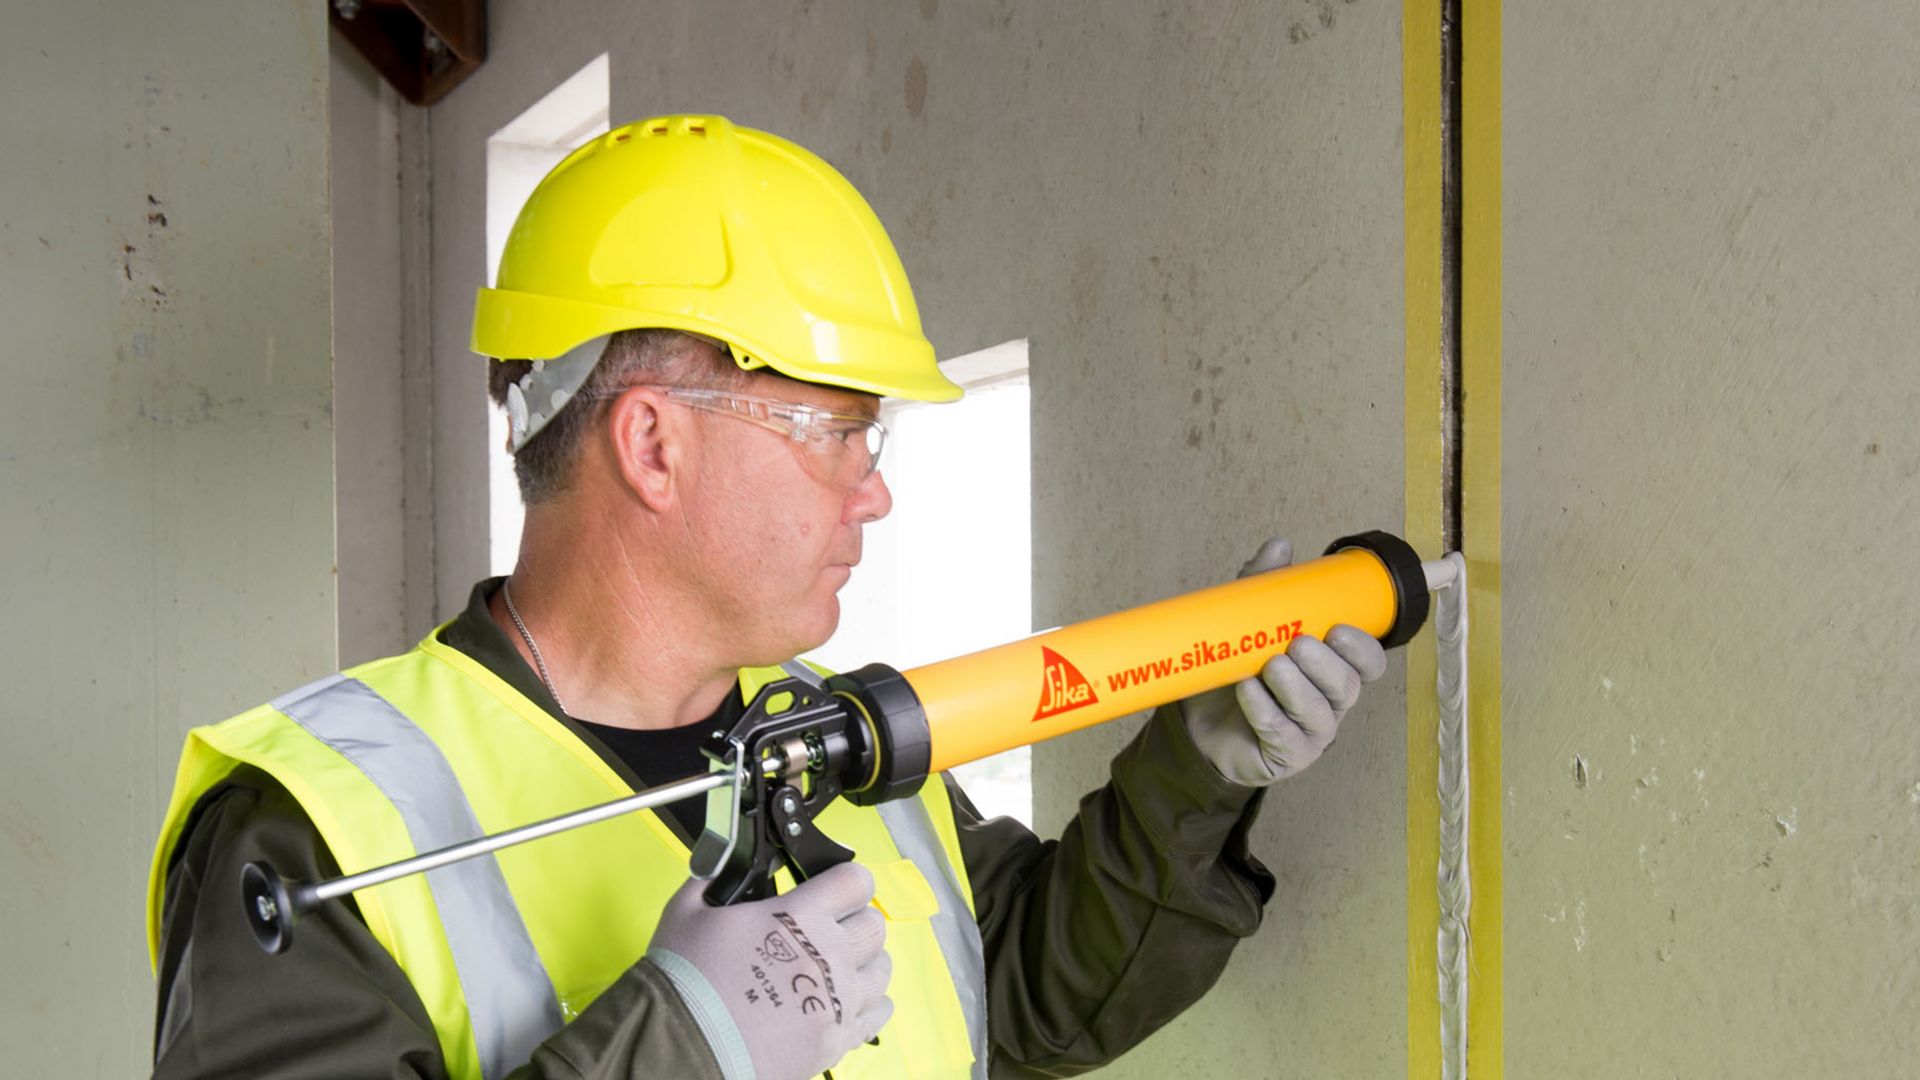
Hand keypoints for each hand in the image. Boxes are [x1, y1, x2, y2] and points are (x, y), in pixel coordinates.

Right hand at [647, 862, 892, 1079]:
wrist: (680, 1046)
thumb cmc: (683, 983)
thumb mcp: (687, 911)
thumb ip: (713, 878)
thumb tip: (723, 862)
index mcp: (799, 916)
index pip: (855, 881)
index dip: (847, 880)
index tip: (838, 887)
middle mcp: (829, 955)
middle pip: (874, 925)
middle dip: (855, 921)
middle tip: (831, 929)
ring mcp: (837, 1000)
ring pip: (882, 970)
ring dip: (865, 963)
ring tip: (838, 966)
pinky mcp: (835, 1040)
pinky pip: (878, 1014)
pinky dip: (868, 1004)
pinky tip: (844, 1000)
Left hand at [1180, 537, 1388, 785]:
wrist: (1197, 723)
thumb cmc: (1236, 672)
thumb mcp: (1248, 625)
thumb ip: (1265, 588)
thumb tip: (1280, 546)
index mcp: (1331, 668)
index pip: (1368, 661)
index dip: (1362, 647)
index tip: (1338, 628)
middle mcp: (1329, 701)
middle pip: (1348, 686)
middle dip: (1326, 664)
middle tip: (1299, 644)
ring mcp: (1311, 733)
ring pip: (1319, 712)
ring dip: (1297, 687)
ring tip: (1271, 666)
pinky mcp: (1286, 756)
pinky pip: (1284, 736)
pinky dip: (1266, 712)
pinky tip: (1249, 692)